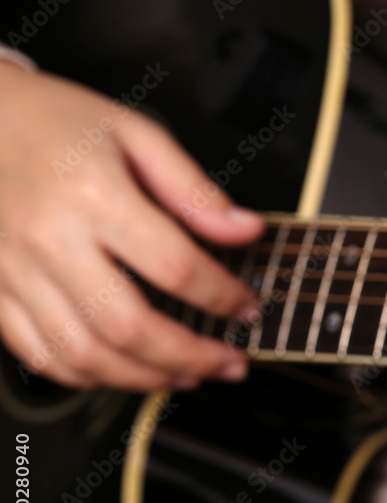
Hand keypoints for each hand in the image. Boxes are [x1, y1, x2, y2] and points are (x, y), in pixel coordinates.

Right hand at [0, 64, 263, 391]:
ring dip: (145, 378)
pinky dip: (87, 376)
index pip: (174, 266)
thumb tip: (246, 230)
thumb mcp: (136, 134)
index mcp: (93, 194)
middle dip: (192, 356)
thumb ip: (194, 190)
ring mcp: (15, 271)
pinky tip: (125, 372)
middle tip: (230, 363)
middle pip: (129, 326)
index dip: (222, 296)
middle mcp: (50, 240)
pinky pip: (39, 354)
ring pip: (84, 354)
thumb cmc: (58, 123)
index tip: (247, 307)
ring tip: (188, 376)